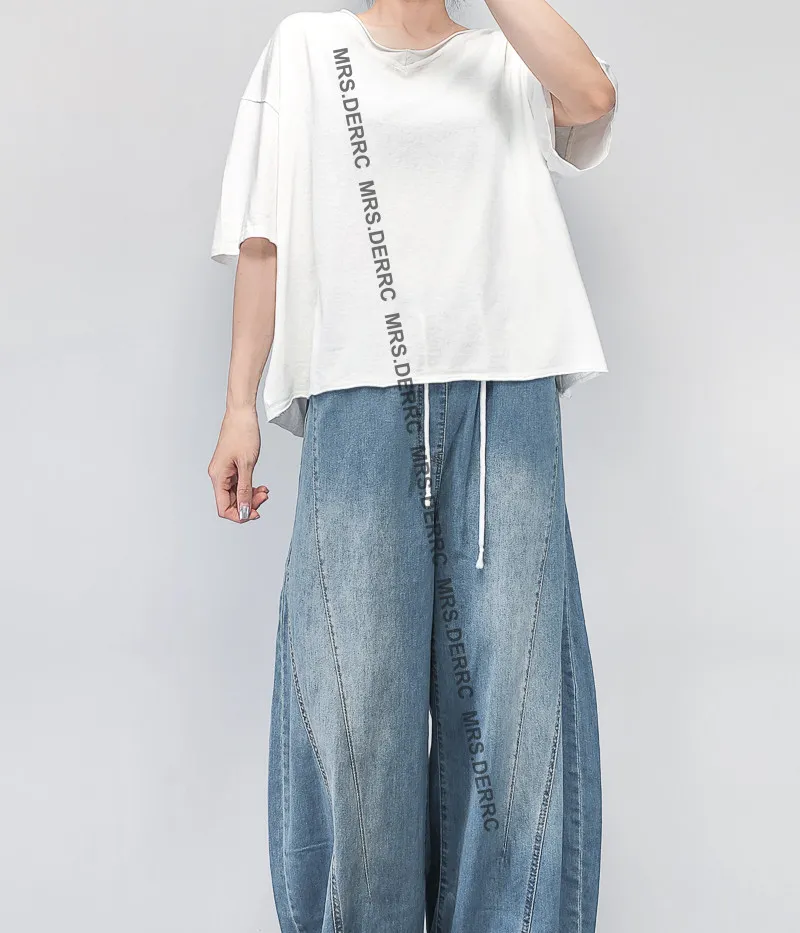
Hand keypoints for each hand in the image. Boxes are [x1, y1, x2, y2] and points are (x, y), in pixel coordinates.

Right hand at [208, 407, 268, 522]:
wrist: (242, 413)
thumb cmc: (243, 433)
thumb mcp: (247, 464)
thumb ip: (245, 490)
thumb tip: (244, 511)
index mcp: (218, 477)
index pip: (223, 508)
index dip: (239, 515)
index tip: (255, 513)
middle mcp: (218, 476)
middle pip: (231, 503)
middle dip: (249, 504)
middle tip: (264, 497)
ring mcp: (224, 472)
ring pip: (236, 495)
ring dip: (251, 496)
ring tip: (265, 491)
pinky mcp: (231, 467)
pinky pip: (239, 485)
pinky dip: (250, 488)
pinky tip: (261, 486)